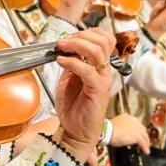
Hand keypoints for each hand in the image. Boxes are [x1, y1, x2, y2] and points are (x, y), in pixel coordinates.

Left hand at [52, 28, 115, 162]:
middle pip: (103, 40)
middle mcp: (104, 71)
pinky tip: (60, 62)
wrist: (76, 132)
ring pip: (98, 51)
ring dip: (76, 45)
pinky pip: (88, 70)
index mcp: (99, 67)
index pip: (104, 39)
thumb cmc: (73, 108)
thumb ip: (70, 63)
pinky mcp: (97, 91)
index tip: (68, 38)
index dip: (87, 33)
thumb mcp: (68, 79)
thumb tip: (63, 48)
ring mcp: (102, 80)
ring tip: (61, 48)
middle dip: (80, 36)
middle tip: (63, 42)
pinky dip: (72, 62)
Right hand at [108, 113, 150, 153]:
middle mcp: (133, 121)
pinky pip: (143, 143)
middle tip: (144, 142)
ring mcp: (136, 128)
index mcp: (127, 117)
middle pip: (143, 129)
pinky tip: (146, 151)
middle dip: (144, 136)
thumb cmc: (108, 130)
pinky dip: (145, 147)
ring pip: (144, 136)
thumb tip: (123, 135)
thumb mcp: (116, 127)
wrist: (107, 132)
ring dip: (146, 143)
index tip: (138, 135)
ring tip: (146, 148)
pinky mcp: (137, 136)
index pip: (136, 124)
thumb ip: (122, 129)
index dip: (138, 131)